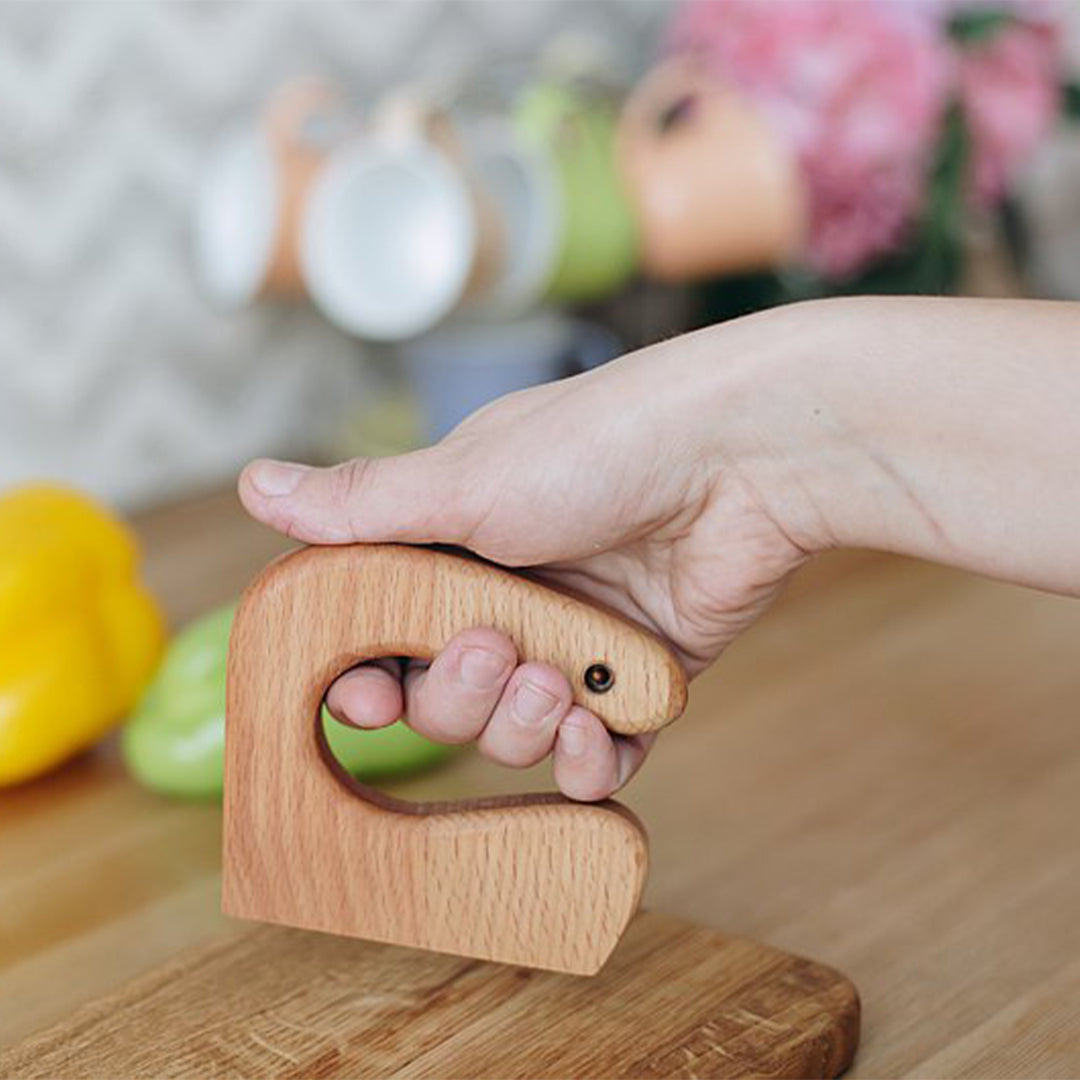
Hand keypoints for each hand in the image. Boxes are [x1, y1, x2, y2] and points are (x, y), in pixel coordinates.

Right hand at [239, 309, 810, 799]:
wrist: (746, 455)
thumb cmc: (602, 445)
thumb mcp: (468, 476)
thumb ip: (363, 504)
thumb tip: (252, 485)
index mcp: (453, 542)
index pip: (380, 630)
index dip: (364, 673)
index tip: (363, 695)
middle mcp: (508, 594)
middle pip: (444, 695)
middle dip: (458, 694)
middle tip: (495, 648)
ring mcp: (573, 640)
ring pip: (516, 732)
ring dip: (526, 724)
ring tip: (561, 683)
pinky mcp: (638, 675)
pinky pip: (599, 751)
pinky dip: (595, 763)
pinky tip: (600, 744)